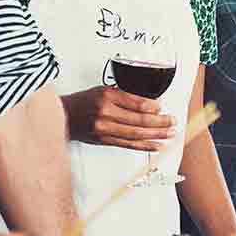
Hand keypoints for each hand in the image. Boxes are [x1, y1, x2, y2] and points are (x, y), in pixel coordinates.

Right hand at [61, 87, 175, 150]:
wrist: (63, 116)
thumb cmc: (84, 101)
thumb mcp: (103, 90)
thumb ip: (124, 95)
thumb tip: (150, 102)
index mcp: (107, 96)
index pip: (138, 102)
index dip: (154, 106)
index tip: (163, 106)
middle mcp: (106, 112)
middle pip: (140, 119)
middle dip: (161, 122)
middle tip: (173, 121)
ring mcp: (105, 128)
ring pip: (137, 134)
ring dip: (157, 135)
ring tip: (170, 134)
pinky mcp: (104, 140)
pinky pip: (129, 144)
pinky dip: (145, 145)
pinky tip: (157, 145)